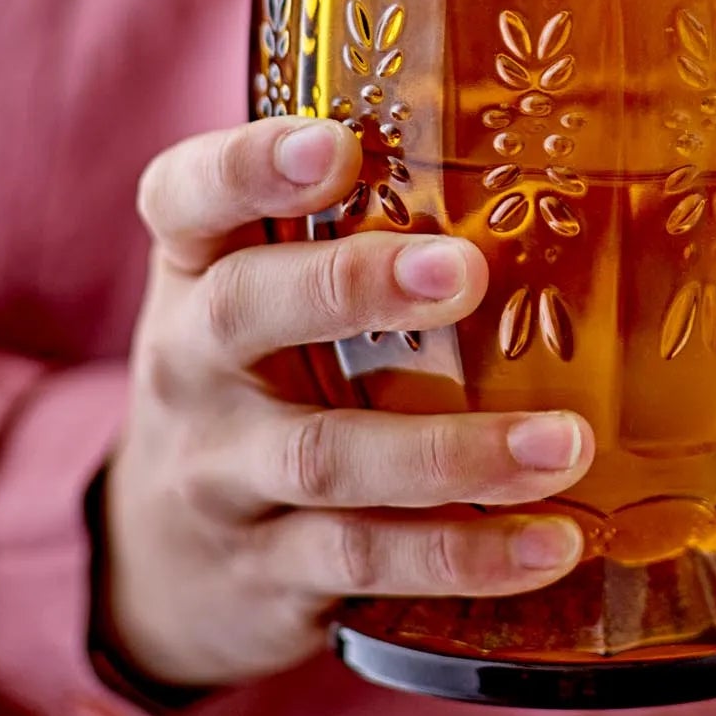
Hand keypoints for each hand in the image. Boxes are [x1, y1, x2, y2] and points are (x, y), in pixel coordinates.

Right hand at [101, 117, 593, 689]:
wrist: (153, 565)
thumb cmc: (256, 376)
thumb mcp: (263, 289)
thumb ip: (357, 224)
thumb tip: (546, 151)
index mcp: (195, 269)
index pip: (188, 196)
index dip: (250, 165)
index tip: (335, 144)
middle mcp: (192, 364)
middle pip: (245, 313)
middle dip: (352, 288)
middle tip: (465, 271)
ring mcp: (223, 474)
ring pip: (324, 458)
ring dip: (452, 454)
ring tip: (563, 444)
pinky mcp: (268, 571)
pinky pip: (364, 560)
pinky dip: (462, 555)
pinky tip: (549, 542)